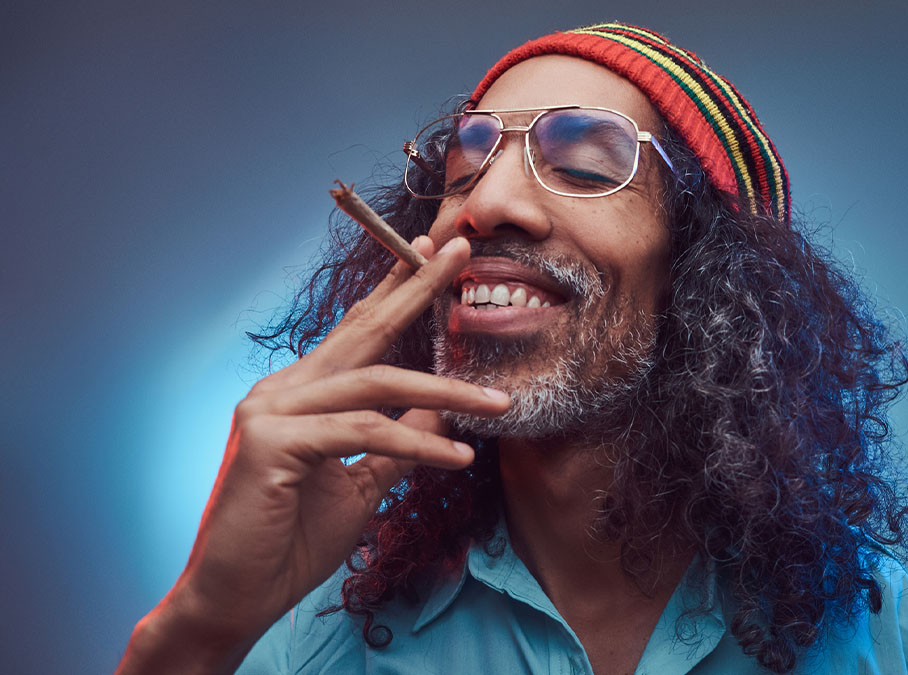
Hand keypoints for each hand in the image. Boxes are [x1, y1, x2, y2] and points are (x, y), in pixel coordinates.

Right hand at [119, 236, 508, 672]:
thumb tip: (442, 417)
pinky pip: (364, 433)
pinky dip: (418, 447)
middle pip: (364, 331)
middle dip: (418, 288)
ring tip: (500, 404)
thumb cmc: (292, 541)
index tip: (433, 256)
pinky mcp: (272, 443)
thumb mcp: (361, 484)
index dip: (395, 291)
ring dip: (446, 393)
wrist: (235, 597)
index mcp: (301, 394)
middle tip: (463, 249)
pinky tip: (459, 460)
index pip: (356, 332)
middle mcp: (283, 390)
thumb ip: (395, 445)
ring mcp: (272, 411)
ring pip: (376, 384)